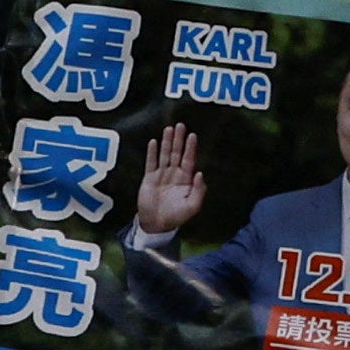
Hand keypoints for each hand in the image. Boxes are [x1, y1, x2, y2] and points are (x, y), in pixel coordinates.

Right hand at [132, 124, 205, 238]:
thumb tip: (200, 173)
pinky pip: (150, 163)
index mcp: (186, 179)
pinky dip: (151, 153)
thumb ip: (199, 190)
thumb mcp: (192, 206)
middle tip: (180, 125)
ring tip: (168, 129)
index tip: (192, 135)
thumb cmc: (176, 216)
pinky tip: (153, 142)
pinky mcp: (149, 178)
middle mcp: (174, 174)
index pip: (189, 159)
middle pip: (177, 153)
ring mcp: (161, 175)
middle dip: (179, 139)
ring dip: (166, 142)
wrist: (156, 224)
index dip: (191, 148)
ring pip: (164, 154)